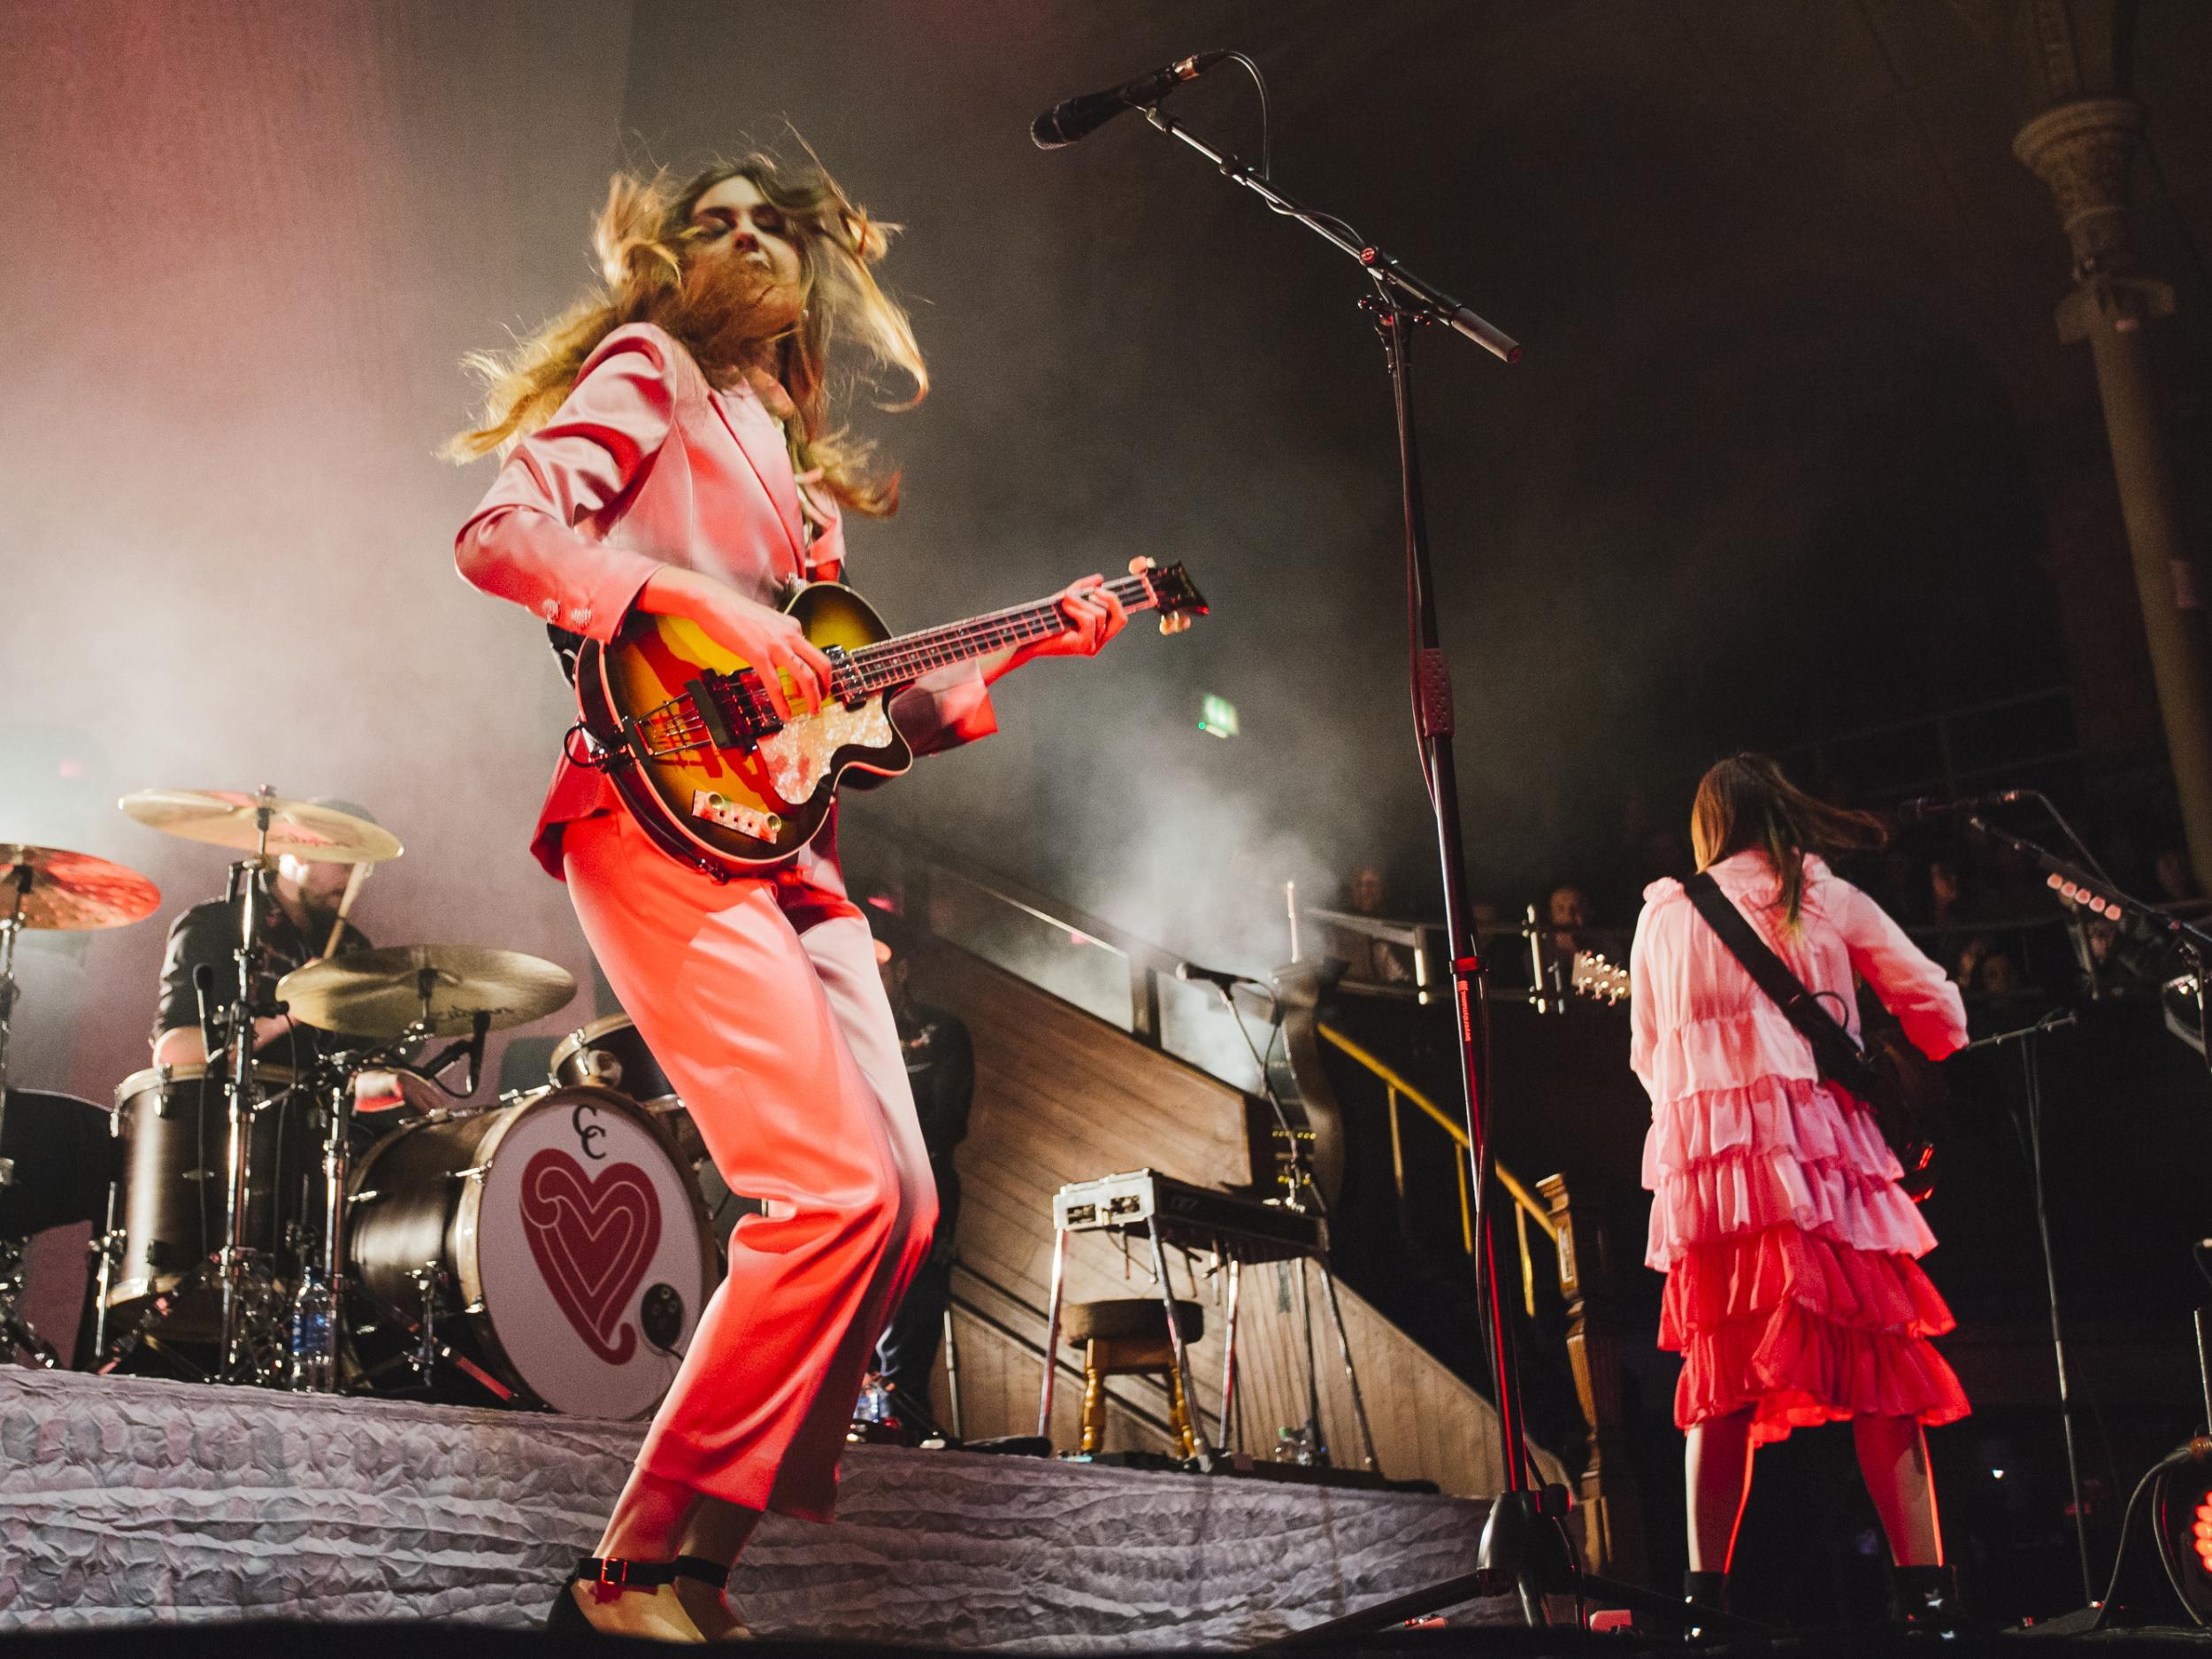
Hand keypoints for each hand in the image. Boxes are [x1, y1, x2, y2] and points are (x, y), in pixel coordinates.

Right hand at [639, 567, 833, 717]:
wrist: (714, 603)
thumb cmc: (736, 611)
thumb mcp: (768, 621)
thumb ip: (780, 636)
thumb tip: (785, 652)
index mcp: (793, 627)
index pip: (814, 653)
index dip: (818, 673)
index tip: (815, 685)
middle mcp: (790, 635)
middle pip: (821, 664)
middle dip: (827, 687)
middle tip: (823, 701)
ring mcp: (776, 646)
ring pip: (805, 676)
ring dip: (813, 698)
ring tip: (812, 711)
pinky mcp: (758, 655)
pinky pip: (775, 684)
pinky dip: (781, 703)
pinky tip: (784, 714)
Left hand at [1018, 574, 1128, 662]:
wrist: (1030, 635)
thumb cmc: (1047, 619)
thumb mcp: (1068, 598)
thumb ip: (1084, 588)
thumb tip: (1100, 578)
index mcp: (1099, 632)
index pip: (1120, 618)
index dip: (1116, 601)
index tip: (1099, 588)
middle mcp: (1099, 641)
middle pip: (1121, 618)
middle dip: (1110, 599)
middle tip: (1093, 591)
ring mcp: (1093, 646)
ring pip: (1100, 615)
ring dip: (1082, 602)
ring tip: (1066, 599)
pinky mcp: (1084, 646)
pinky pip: (1089, 620)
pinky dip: (1077, 609)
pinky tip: (1065, 607)